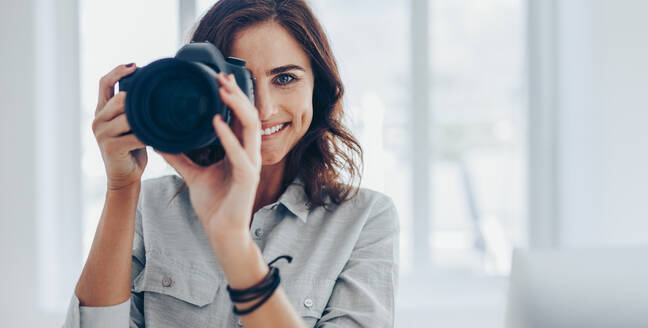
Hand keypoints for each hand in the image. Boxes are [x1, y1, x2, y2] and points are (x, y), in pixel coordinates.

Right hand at [93, 63, 147, 190]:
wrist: (125, 176)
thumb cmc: (132, 148)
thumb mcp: (130, 124)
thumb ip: (133, 109)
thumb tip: (153, 90)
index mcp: (101, 110)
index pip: (104, 83)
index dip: (118, 71)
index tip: (135, 65)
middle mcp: (98, 120)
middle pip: (119, 99)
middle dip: (139, 101)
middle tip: (158, 103)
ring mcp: (102, 134)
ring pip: (127, 117)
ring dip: (146, 120)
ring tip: (160, 121)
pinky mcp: (111, 148)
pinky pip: (135, 136)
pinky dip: (148, 136)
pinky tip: (157, 137)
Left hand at [156, 72, 261, 238]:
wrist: (221, 232)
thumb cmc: (214, 205)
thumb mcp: (193, 175)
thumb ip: (181, 158)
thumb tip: (161, 142)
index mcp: (239, 151)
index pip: (240, 118)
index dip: (233, 97)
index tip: (220, 79)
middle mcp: (248, 154)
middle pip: (249, 116)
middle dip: (237, 94)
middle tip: (222, 76)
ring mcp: (251, 165)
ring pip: (251, 128)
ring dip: (237, 107)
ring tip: (223, 90)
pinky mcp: (247, 178)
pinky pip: (240, 153)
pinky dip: (228, 136)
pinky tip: (216, 121)